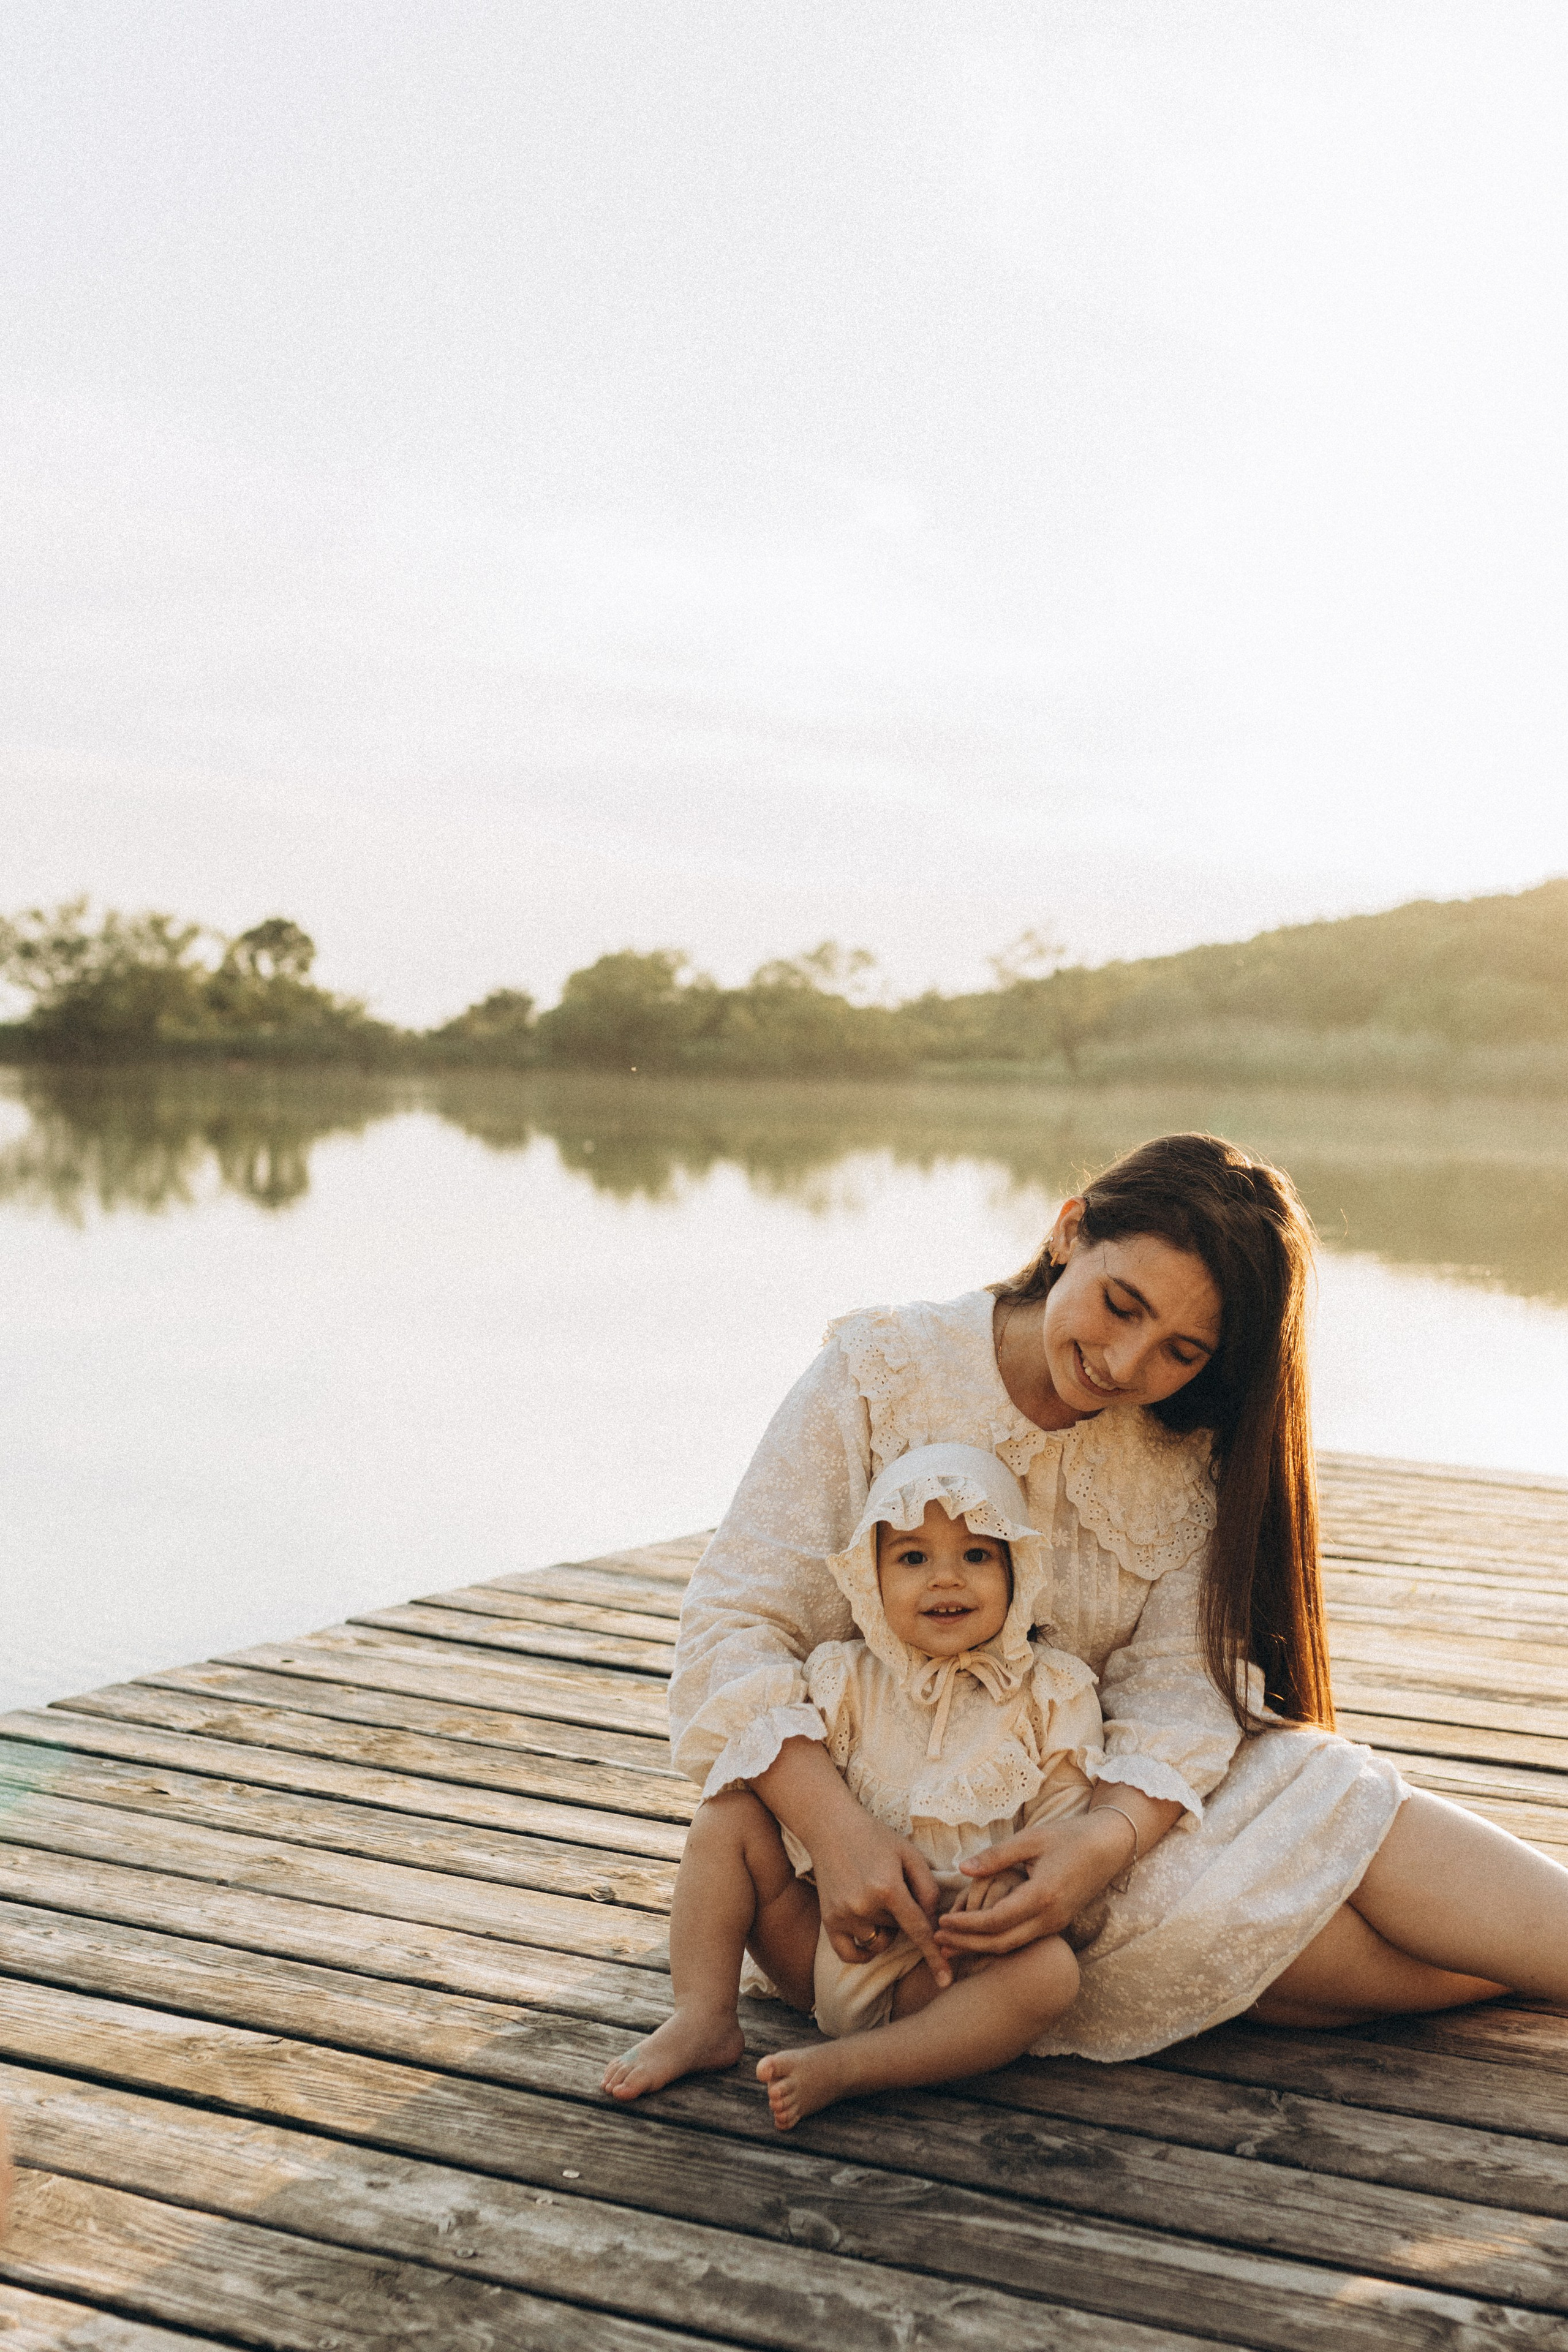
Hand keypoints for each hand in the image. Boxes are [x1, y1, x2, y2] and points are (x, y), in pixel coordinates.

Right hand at [751, 1736, 952, 1985]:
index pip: (918, 1931)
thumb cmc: (876, 1837)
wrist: (831, 1827)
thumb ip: (928, 1888)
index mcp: (888, 1888)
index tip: (945, 1983)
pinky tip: (868, 1934)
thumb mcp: (909, 1854)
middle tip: (891, 1885)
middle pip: (899, 1931)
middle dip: (902, 1914)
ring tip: (878, 1900)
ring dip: (884, 1928)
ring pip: (878, 1941)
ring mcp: (843, 1915)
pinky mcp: (828, 1921)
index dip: (935, 1957)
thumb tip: (934, 1921)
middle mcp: (864, 1906)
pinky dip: (863, 1951)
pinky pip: (850, 1954)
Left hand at [935, 1812, 1139, 1956]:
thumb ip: (997, 1856)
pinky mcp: (1056, 1924)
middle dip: (967, 1944)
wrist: (1108, 1847)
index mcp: (1042, 1896)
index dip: (966, 1924)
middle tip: (937, 1941)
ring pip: (1012, 1946)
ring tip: (950, 1945)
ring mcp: (1055, 1925)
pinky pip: (1022, 1940)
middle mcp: (1049, 1918)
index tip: (941, 1920)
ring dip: (979, 1947)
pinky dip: (997, 1943)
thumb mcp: (1031, 1839)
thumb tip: (962, 1869)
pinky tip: (978, 1939)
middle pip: (1001, 1943)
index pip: (996, 1920)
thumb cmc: (1068, 1836)